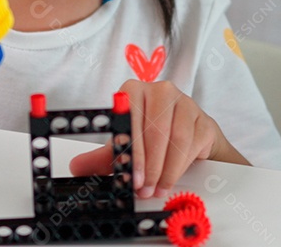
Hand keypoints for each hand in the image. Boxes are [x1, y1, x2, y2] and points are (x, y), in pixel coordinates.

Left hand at [69, 80, 247, 198]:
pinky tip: (172, 180)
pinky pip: (193, 145)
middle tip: (143, 189)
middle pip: (155, 129)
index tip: (130, 175)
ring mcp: (186, 103)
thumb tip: (76, 167)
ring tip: (156, 188)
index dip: (131, 149)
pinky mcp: (204, 120)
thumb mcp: (127, 146)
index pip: (130, 115)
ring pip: (176, 139)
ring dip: (165, 170)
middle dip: (148, 165)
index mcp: (135, 91)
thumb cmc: (154, 140)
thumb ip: (103, 156)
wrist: (190, 142)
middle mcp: (161, 91)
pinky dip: (181, 167)